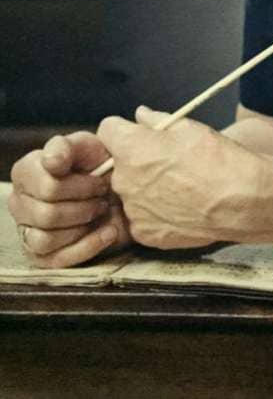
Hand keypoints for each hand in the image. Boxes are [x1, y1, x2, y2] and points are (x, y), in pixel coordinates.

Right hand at [8, 131, 130, 267]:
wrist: (118, 187)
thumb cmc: (96, 163)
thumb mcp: (85, 146)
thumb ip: (65, 147)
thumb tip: (51, 162)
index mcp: (25, 172)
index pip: (47, 188)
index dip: (79, 186)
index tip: (100, 179)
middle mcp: (19, 203)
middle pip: (46, 215)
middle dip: (83, 206)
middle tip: (103, 196)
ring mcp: (27, 230)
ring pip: (45, 239)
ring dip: (82, 226)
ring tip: (102, 211)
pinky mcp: (41, 255)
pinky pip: (56, 260)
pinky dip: (87, 246)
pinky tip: (108, 232)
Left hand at [97, 106, 272, 249]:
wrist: (240, 200)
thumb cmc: (215, 158)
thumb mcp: (188, 127)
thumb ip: (156, 120)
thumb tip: (140, 115)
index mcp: (130, 148)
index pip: (107, 129)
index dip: (123, 129)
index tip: (139, 133)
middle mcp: (123, 180)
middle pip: (119, 164)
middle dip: (136, 160)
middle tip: (168, 162)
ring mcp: (133, 210)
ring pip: (131, 192)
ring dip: (146, 188)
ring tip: (180, 188)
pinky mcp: (145, 234)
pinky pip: (142, 217)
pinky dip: (156, 212)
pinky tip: (181, 207)